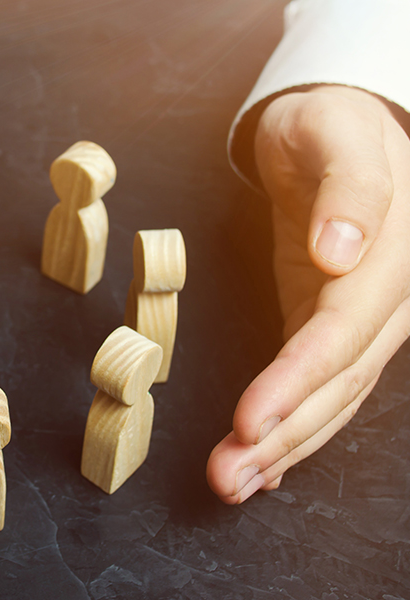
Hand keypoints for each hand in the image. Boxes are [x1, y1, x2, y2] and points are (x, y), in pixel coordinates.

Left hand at [207, 85, 409, 502]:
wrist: (335, 128)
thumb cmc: (331, 125)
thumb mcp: (337, 134)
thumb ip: (351, 190)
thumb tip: (342, 253)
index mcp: (393, 258)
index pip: (343, 333)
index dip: (299, 382)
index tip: (251, 420)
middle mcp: (384, 301)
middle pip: (336, 381)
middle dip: (283, 435)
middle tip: (226, 477)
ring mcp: (360, 317)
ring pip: (329, 394)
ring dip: (283, 444)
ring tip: (232, 482)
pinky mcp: (329, 320)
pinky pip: (317, 382)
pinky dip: (291, 424)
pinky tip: (265, 464)